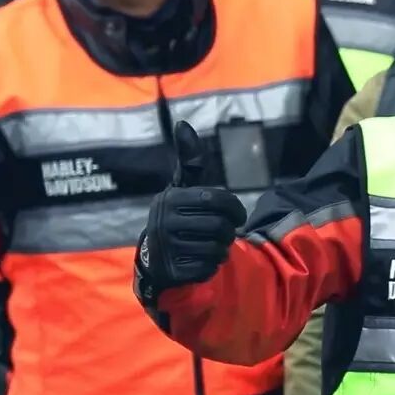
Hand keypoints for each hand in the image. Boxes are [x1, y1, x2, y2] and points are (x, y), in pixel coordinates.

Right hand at [134, 121, 246, 304]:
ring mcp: (167, 248)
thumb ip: (189, 160)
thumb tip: (183, 123)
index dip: (236, 209)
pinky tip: (200, 260)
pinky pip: (210, 266)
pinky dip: (212, 264)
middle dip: (228, 231)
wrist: (155, 258)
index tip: (239, 216)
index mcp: (171, 198)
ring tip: (209, 245)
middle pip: (222, 226)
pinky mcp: (173, 270)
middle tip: (221, 233)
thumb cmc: (177, 216)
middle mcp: (165, 222)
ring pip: (218, 248)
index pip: (219, 200)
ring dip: (221, 248)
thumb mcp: (182, 188)